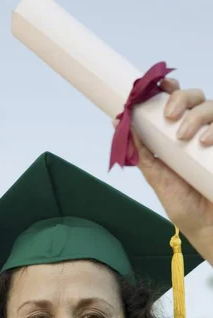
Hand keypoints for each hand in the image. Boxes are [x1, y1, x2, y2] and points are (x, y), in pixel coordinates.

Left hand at [132, 79, 212, 264]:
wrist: (206, 226)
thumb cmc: (183, 203)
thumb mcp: (156, 176)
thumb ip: (142, 152)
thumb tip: (119, 124)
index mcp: (178, 135)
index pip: (177, 102)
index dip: (169, 88)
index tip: (158, 86)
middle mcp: (199, 132)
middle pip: (195, 97)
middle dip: (180, 98)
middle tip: (168, 116)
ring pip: (211, 107)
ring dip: (196, 115)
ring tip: (184, 137)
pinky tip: (206, 142)